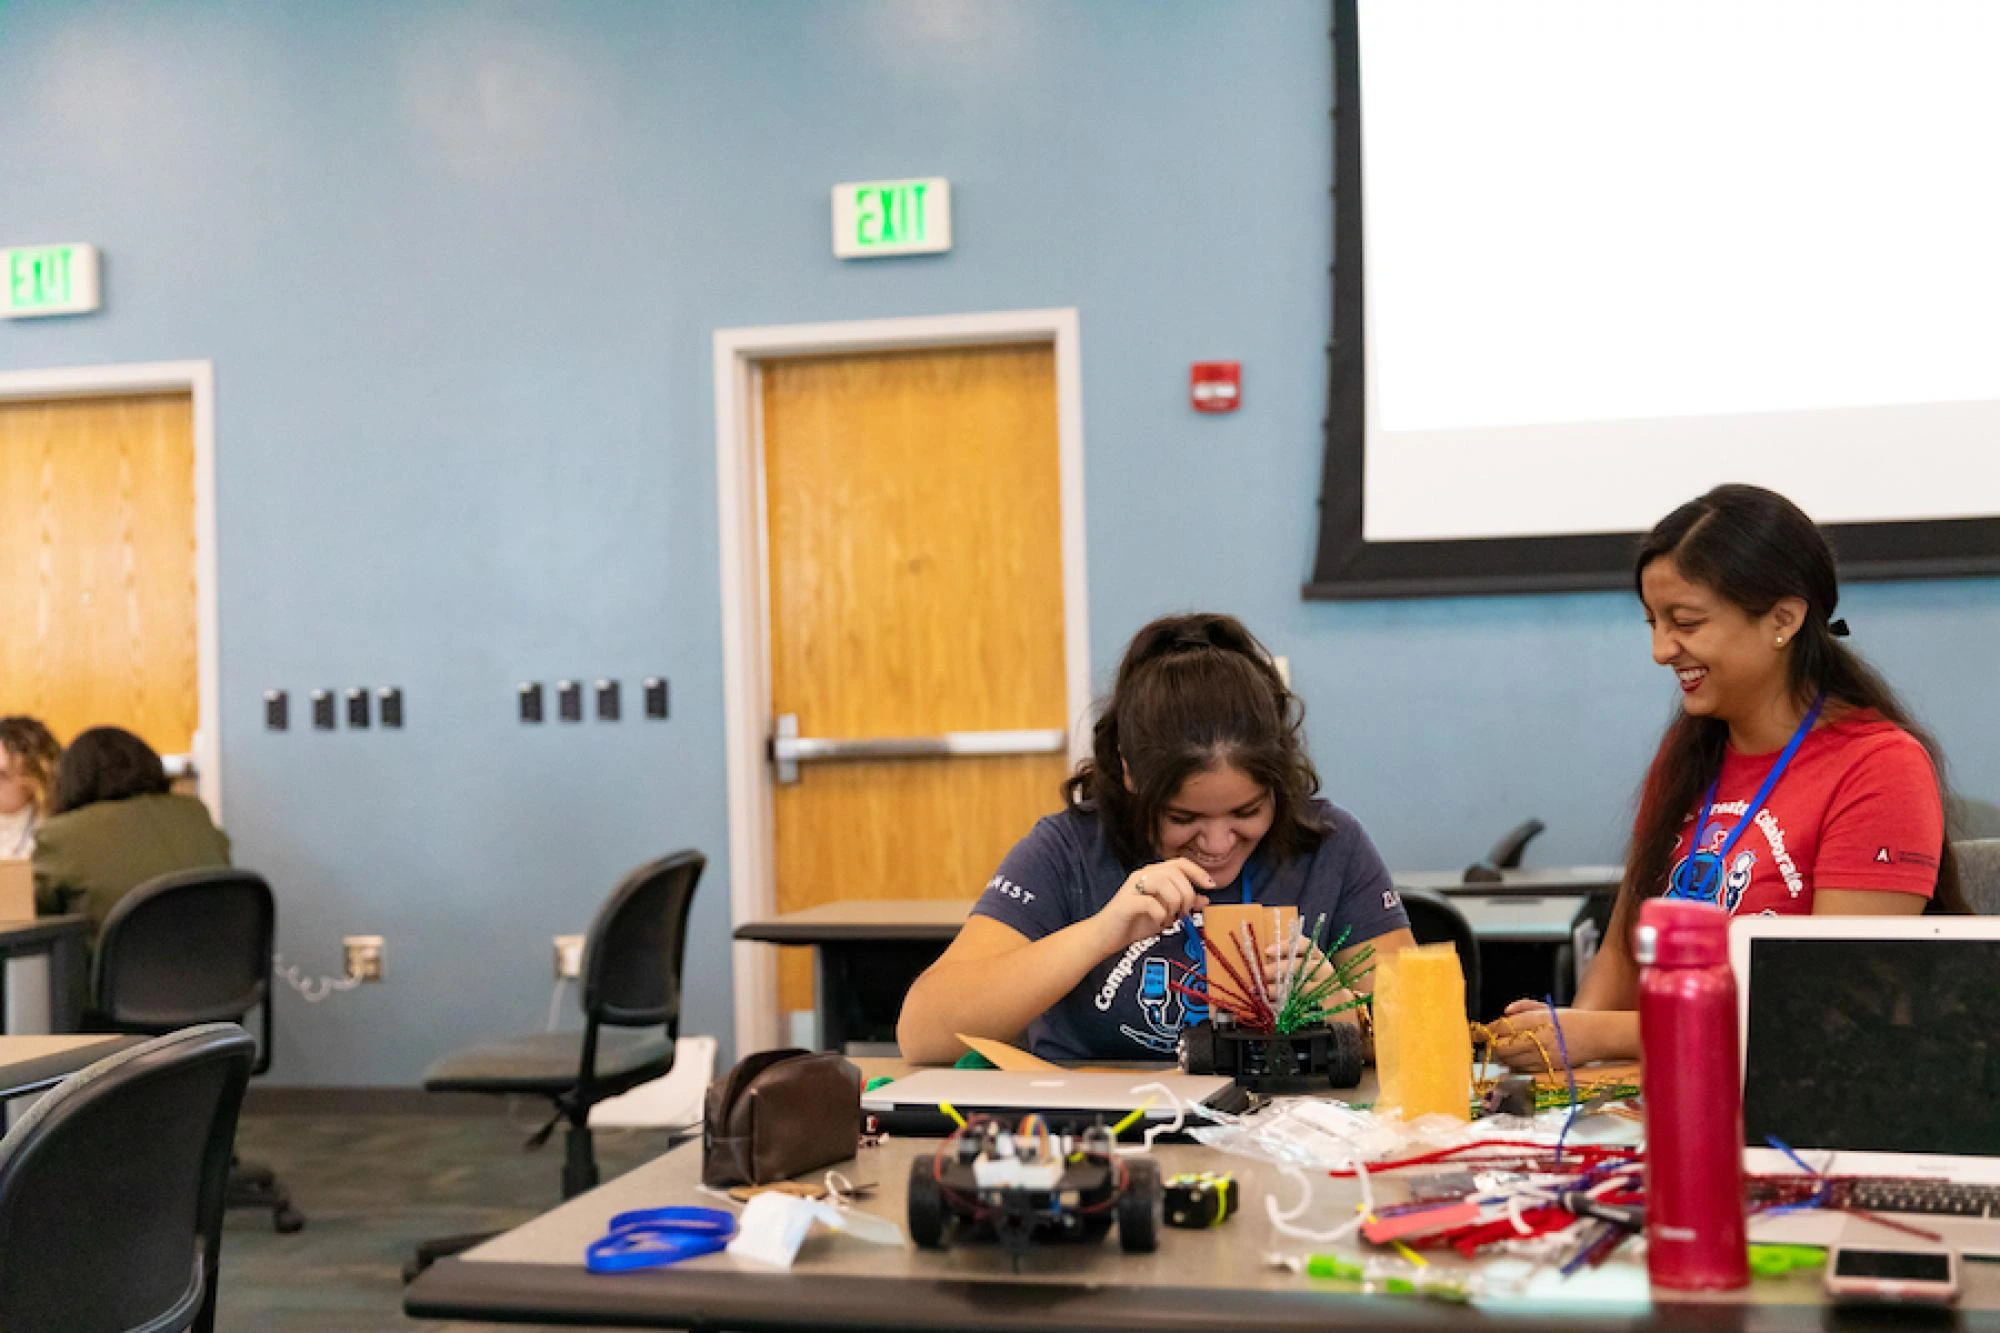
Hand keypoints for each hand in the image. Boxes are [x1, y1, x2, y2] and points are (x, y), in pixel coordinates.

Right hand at [1093, 859, 1213, 954]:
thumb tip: (1205, 898)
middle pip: (1175, 873)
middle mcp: (1143, 875)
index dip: (1197, 872)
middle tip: (1184, 913)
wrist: (1106, 936)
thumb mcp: (1166, 913)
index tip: (1211, 885)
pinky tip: (1157, 923)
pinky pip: (1151, 903)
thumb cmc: (1135, 922)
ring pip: (1164, 883)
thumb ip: (1184, 904)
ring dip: (1173, 904)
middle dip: (1186, 894)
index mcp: (1153, 874)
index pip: (1180, 863)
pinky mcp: (1126, 903)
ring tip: (1170, 918)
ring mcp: (1133, 887)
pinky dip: (1160, 915)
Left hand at [1260, 938, 1338, 1005]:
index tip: (1268, 951)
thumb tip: (1264, 961)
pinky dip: (1287, 1007)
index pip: (1305, 945)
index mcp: (1319, 957)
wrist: (1339, 1004)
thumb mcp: (1307, 968)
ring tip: (1264, 993)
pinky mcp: (1326, 1007)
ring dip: (1280, 990)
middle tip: (1262, 975)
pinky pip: (1304, 1007)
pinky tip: (1274, 1008)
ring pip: (1302, 988)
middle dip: (1278, 970)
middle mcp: (1325, 970)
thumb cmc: (1315, 982)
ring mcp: (1327, 989)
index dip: (1286, 946)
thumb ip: (1289, 963)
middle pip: (1301, 967)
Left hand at [1486, 1001, 1618, 1071]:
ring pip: (1511, 1061)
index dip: (1485, 1032)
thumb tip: (1504, 1012)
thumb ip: (1523, 1007)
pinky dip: (1516, 1066)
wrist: (1596, 1035)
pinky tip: (1517, 1060)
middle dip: (1492, 1047)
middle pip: (1503, 1047)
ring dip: (1503, 1058)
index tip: (1474, 1034)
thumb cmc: (1569, 1019)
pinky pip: (1524, 1070)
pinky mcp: (1549, 1068)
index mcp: (1535, 1019)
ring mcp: (1544, 1055)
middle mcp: (1538, 1038)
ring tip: (1504, 1051)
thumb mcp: (1546, 1007)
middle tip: (1488, 1044)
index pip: (1502, 1027)